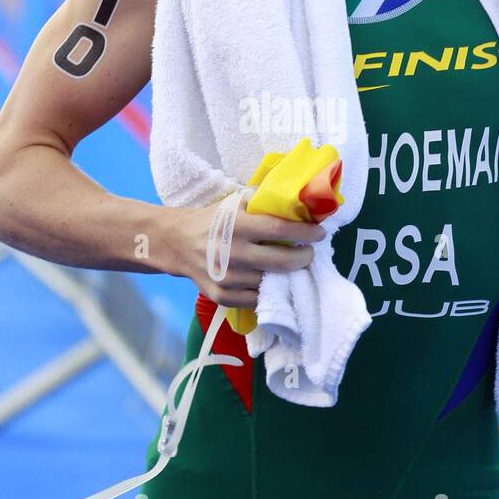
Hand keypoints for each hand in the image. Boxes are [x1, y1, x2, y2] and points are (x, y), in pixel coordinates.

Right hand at [161, 193, 326, 307]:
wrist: (178, 243)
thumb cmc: (214, 220)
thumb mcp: (235, 203)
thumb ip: (263, 201)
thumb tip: (299, 199)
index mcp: (237, 226)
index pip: (280, 229)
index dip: (305, 232)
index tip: (320, 233)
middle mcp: (232, 253)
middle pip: (282, 261)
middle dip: (304, 257)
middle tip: (309, 252)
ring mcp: (227, 278)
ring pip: (272, 283)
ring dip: (288, 276)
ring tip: (293, 266)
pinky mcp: (222, 297)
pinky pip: (257, 299)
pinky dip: (270, 292)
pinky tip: (274, 282)